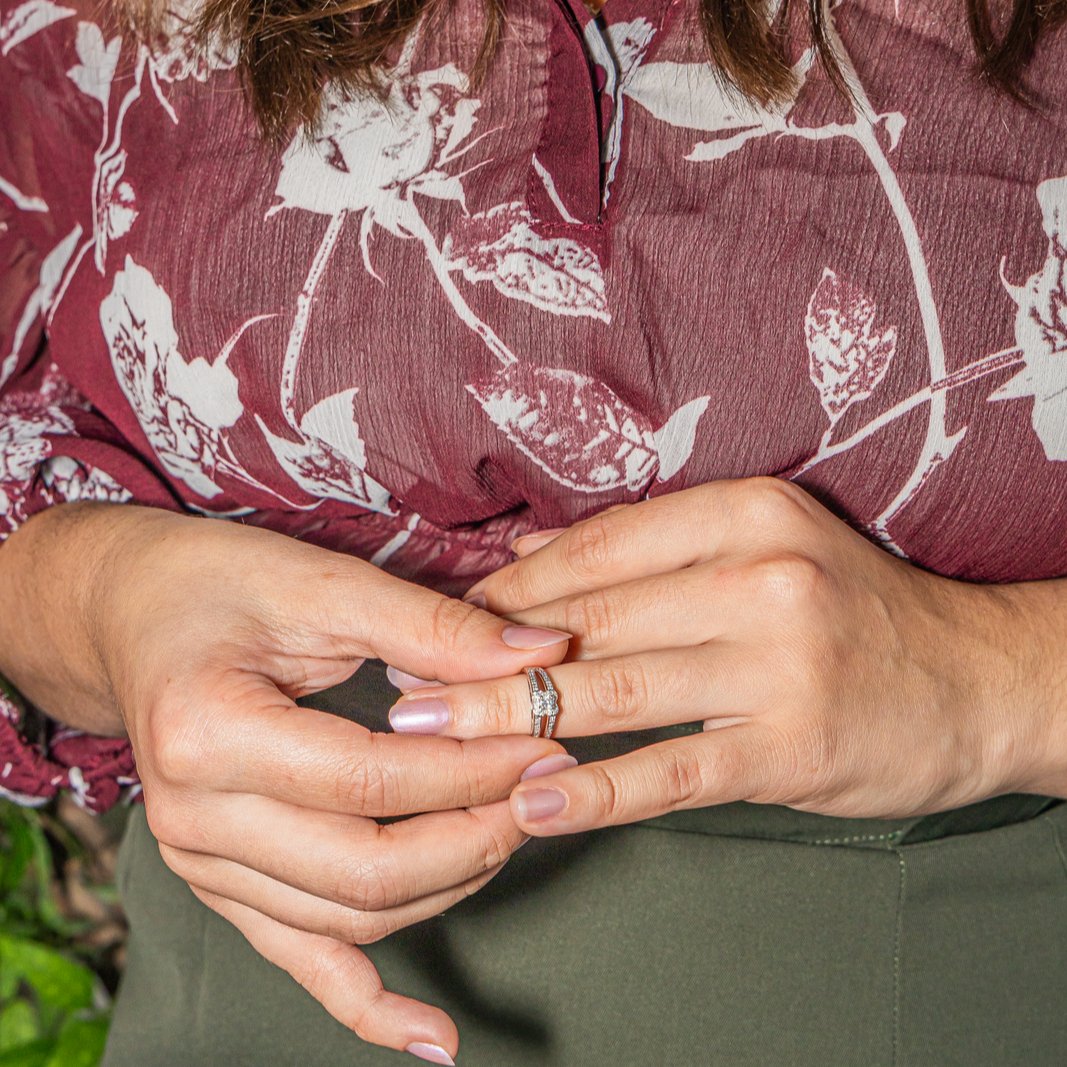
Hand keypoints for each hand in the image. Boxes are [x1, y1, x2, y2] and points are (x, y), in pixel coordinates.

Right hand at [0, 503, 571, 1059]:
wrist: (132, 614)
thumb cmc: (217, 584)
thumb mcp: (323, 584)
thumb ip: (432, 627)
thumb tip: (542, 657)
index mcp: (209, 735)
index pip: (372, 781)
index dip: (473, 770)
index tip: (546, 740)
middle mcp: (194, 817)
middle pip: (366, 867)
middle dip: (477, 832)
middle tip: (545, 783)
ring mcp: (203, 864)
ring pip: (352, 916)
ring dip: (451, 883)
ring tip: (516, 826)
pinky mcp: (224, 882)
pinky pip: (300, 958)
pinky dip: (368, 1004)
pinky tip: (434, 1040)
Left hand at [386, 478, 1060, 834]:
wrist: (975, 679)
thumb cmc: (852, 613)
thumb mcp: (762, 549)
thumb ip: (648, 552)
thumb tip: (527, 560)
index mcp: (744, 513)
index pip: (597, 548)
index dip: (505, 590)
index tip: (437, 620)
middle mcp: (759, 575)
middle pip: (592, 617)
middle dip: (485, 656)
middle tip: (405, 686)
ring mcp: (778, 661)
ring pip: (615, 689)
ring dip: (512, 716)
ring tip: (434, 738)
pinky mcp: (790, 746)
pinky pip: (669, 769)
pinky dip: (591, 788)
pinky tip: (530, 802)